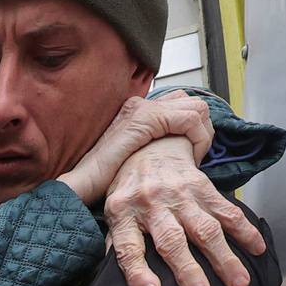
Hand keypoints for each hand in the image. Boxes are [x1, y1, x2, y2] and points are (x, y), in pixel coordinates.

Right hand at [56, 94, 211, 204]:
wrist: (82, 183)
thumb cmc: (105, 179)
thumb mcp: (134, 159)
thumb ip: (152, 147)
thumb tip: (177, 151)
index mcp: (138, 110)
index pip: (182, 104)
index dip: (195, 129)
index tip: (191, 154)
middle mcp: (141, 103)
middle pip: (193, 102)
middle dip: (203, 130)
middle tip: (197, 155)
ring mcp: (143, 108)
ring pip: (197, 108)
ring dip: (203, 135)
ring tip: (193, 158)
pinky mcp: (146, 119)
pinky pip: (190, 120)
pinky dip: (198, 138)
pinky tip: (190, 158)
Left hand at [105, 135, 266, 285]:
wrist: (150, 147)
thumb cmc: (130, 191)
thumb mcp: (114, 212)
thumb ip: (116, 243)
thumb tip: (108, 281)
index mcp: (123, 212)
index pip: (129, 247)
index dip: (138, 271)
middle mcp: (152, 202)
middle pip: (172, 240)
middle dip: (188, 269)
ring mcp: (180, 194)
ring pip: (205, 229)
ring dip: (223, 257)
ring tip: (239, 282)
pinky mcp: (203, 187)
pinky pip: (226, 210)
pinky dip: (245, 230)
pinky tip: (257, 249)